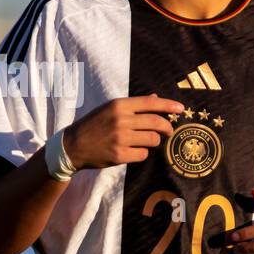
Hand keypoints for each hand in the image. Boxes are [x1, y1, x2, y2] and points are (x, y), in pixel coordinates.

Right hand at [62, 94, 183, 169]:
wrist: (72, 146)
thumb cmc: (93, 125)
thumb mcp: (109, 109)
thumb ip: (133, 105)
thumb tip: (156, 98)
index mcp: (119, 105)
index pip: (151, 103)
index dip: (169, 105)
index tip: (181, 109)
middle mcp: (121, 120)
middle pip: (156, 122)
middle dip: (167, 127)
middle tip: (169, 131)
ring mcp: (120, 138)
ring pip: (152, 139)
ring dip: (153, 141)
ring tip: (145, 141)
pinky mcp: (119, 155)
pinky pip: (143, 154)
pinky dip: (142, 153)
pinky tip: (133, 151)